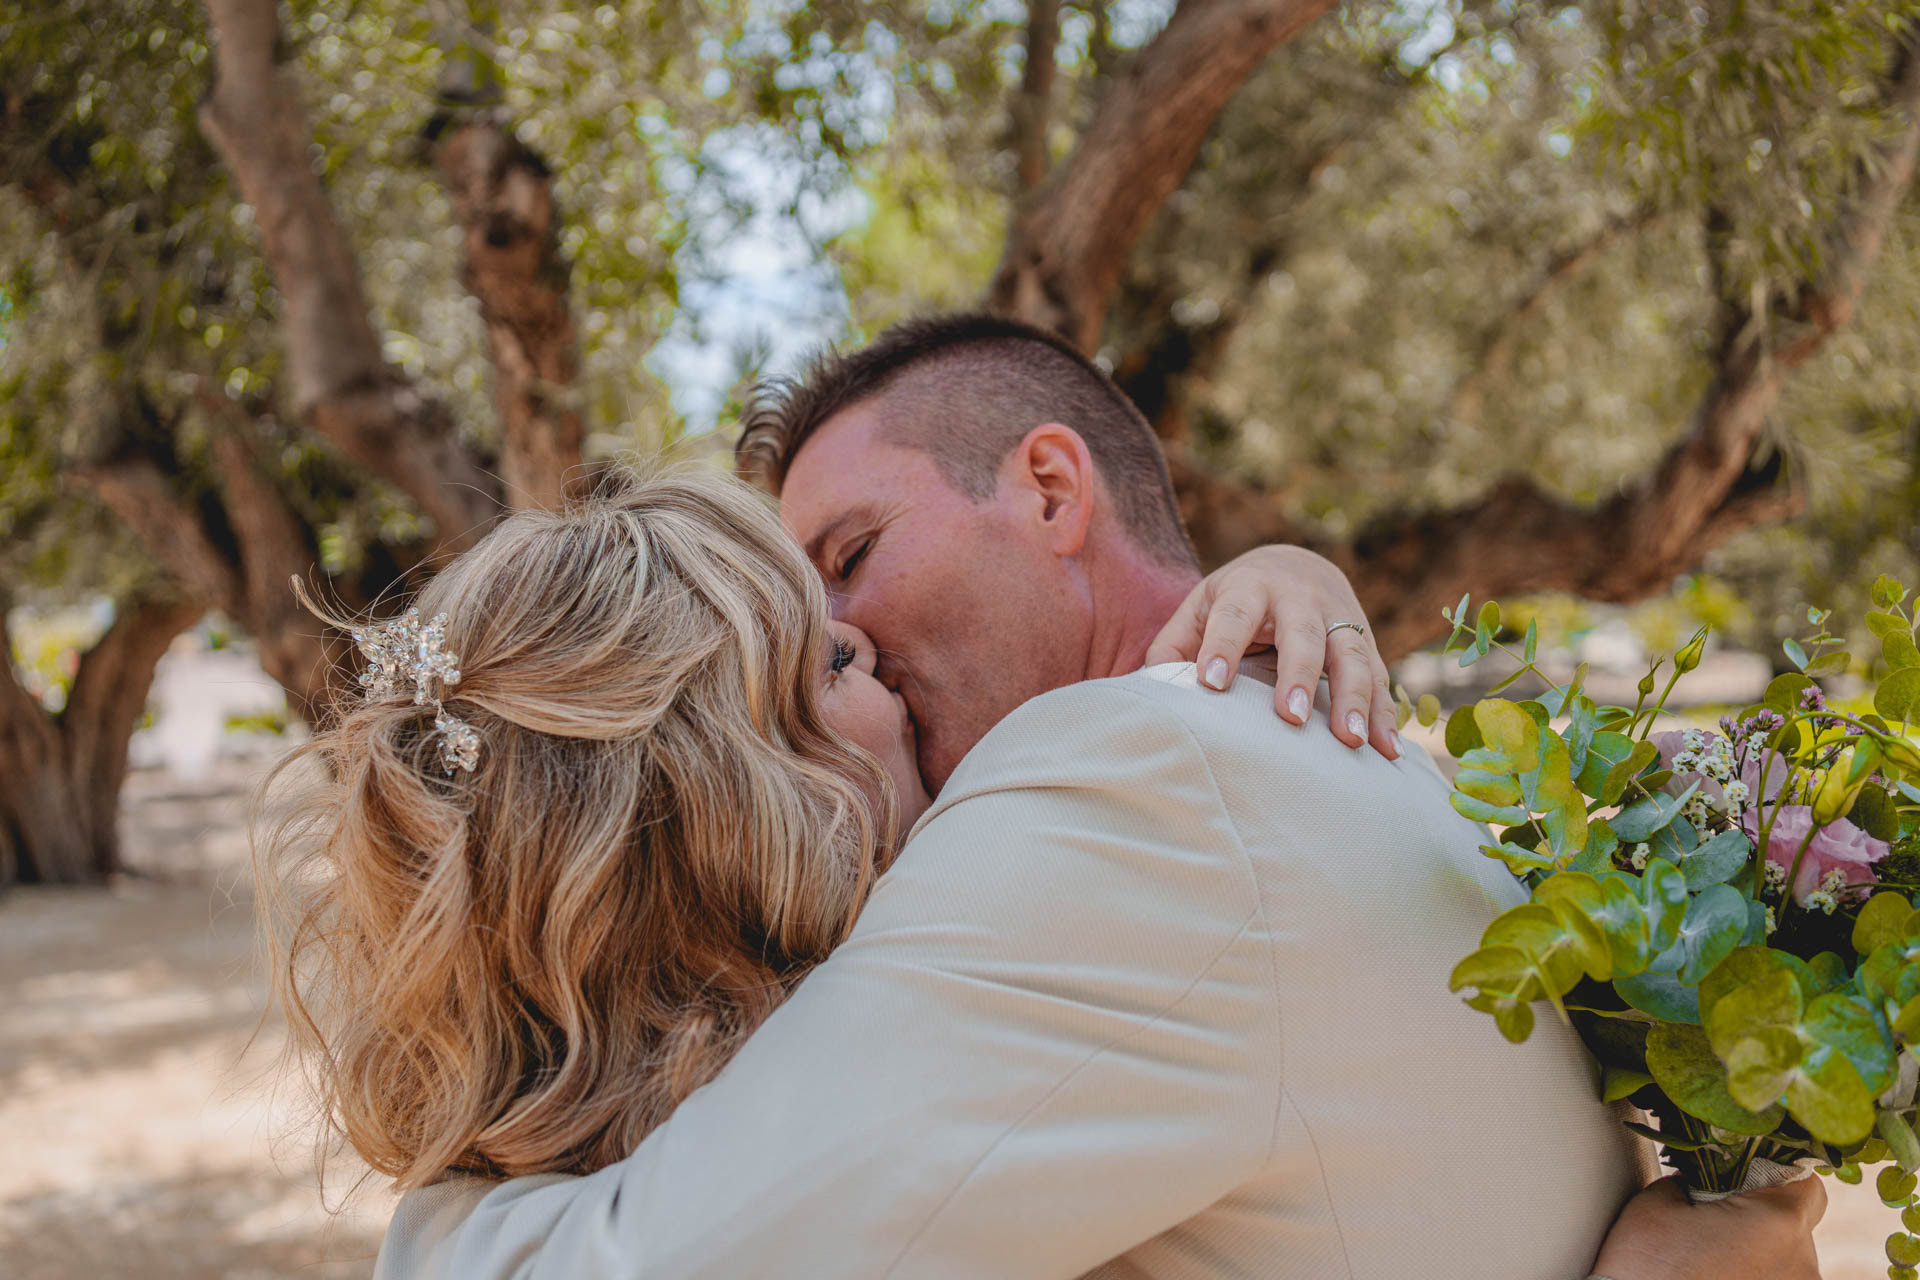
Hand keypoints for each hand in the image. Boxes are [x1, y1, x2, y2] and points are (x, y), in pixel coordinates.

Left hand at [1144, 544, 1397, 758]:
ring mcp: (1338, 618)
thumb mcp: (1199, 608)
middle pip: (1303, 633)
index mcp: (1249, 585)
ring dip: (1354, 697)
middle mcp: (1299, 597)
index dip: (1223, 645)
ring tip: (1350, 741)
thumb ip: (1173, 646)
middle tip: (1290, 717)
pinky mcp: (1365, 642)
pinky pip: (1379, 677)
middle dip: (1299, 673)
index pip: (1234, 614)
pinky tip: (1387, 751)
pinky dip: (1385, 714)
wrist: (1295, 566)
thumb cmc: (1235, 601)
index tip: (1211, 684)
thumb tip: (1152, 688)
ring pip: (1352, 655)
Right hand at [1588, 1173, 1824, 1279]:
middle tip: (1713, 1218)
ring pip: (1784, 1260)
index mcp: (1779, 1221)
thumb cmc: (1646, 1269)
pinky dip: (1750, 1277)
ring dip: (1756, 1254)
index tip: (1742, 1177)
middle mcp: (1802, 1264)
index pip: (1805, 1183)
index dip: (1775, 1174)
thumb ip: (1699, 1181)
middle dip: (1759, 1216)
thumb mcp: (1660, 1198)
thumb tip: (1709, 1184)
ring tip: (1708, 1260)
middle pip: (1794, 1224)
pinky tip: (1714, 1278)